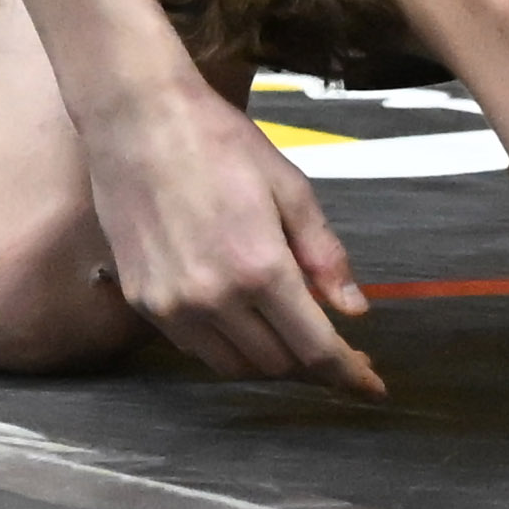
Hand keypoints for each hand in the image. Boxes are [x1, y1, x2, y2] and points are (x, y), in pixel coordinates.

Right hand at [76, 82, 382, 395]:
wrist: (137, 121)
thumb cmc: (218, 143)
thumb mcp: (290, 188)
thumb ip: (324, 255)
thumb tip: (353, 309)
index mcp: (259, 268)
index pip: (314, 348)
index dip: (347, 375)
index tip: (371, 387)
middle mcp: (213, 299)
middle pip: (276, 364)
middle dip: (312, 364)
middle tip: (338, 347)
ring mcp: (172, 306)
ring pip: (234, 366)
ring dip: (270, 360)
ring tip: (292, 333)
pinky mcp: (143, 302)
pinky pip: (195, 348)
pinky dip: (227, 346)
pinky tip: (244, 319)